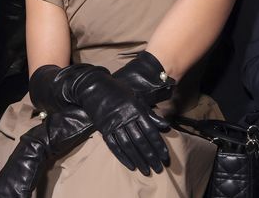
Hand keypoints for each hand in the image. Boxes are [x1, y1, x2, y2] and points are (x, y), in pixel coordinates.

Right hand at [29, 64, 169, 175]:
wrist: (93, 86)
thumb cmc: (117, 91)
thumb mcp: (136, 97)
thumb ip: (150, 113)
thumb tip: (166, 126)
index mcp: (136, 110)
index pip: (151, 131)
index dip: (159, 146)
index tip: (165, 157)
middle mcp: (125, 118)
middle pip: (140, 141)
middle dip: (150, 157)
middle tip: (158, 169)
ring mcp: (113, 124)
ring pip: (128, 146)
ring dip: (138, 159)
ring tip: (146, 170)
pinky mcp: (103, 128)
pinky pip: (114, 145)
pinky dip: (122, 157)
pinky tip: (130, 165)